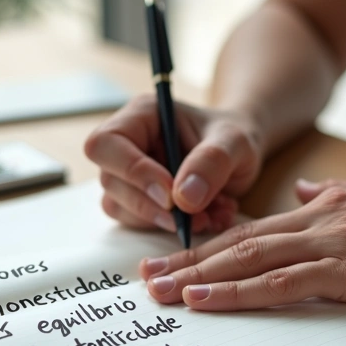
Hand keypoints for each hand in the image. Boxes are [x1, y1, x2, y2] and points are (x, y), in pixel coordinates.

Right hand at [84, 94, 262, 233]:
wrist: (239, 156)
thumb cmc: (234, 138)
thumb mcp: (235, 142)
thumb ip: (212, 161)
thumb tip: (182, 198)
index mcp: (142, 116)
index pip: (107, 144)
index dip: (132, 172)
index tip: (170, 195)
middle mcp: (126, 144)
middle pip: (110, 180)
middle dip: (151, 206)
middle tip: (195, 215)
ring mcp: (127, 175)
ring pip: (119, 207)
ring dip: (163, 221)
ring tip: (209, 215)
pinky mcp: (137, 200)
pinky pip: (138, 223)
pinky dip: (172, 229)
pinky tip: (206, 218)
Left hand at [139, 179, 345, 309]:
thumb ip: (331, 198)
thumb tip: (298, 195)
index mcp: (323, 207)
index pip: (252, 228)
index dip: (207, 243)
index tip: (171, 254)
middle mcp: (318, 218)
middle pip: (237, 243)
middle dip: (186, 259)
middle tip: (142, 276)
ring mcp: (332, 242)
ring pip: (248, 260)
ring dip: (198, 277)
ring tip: (157, 290)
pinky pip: (282, 284)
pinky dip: (238, 293)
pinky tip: (206, 299)